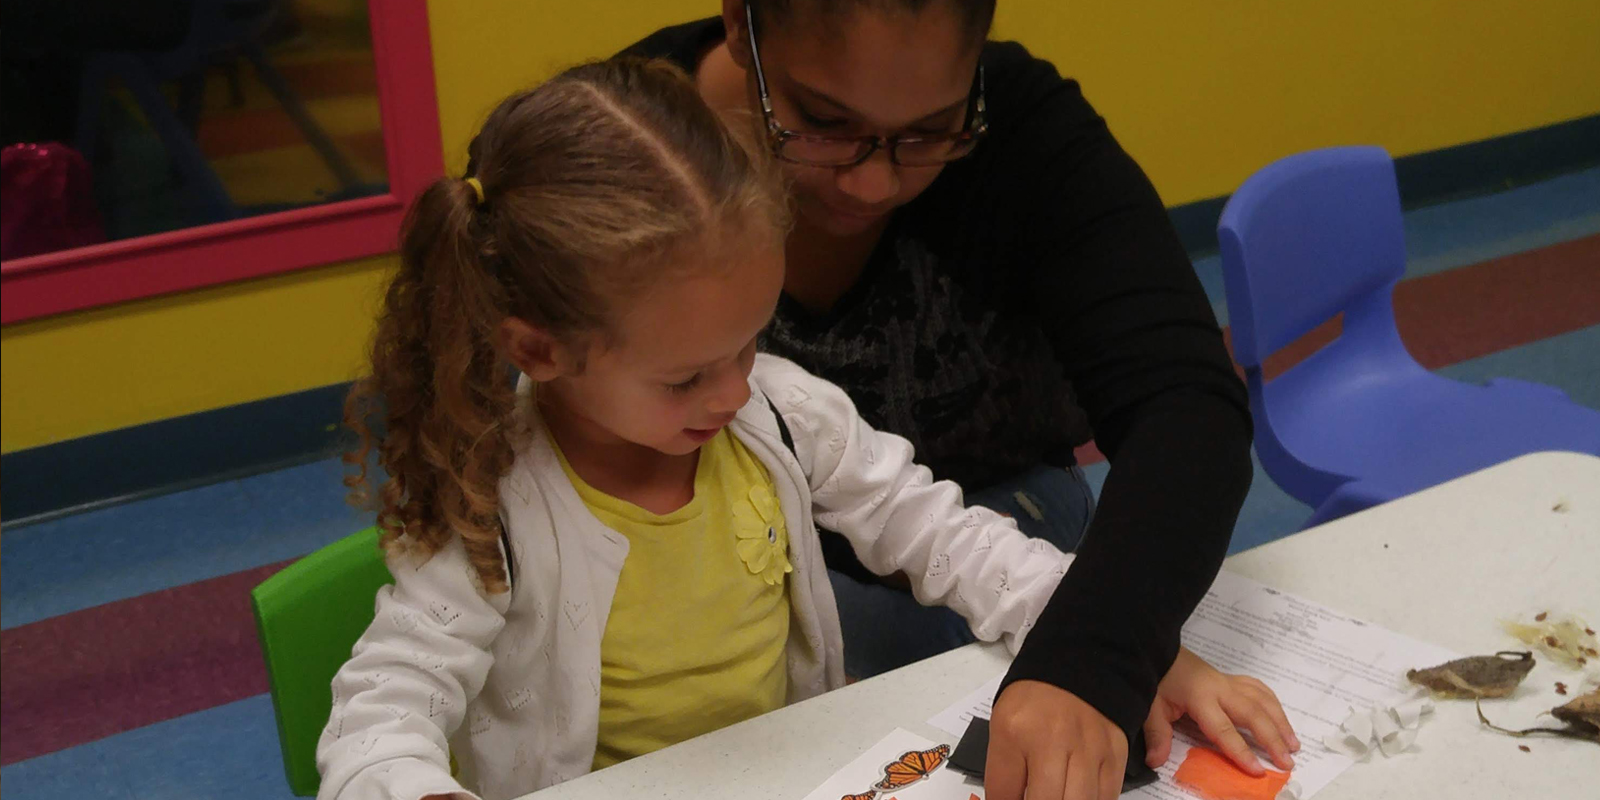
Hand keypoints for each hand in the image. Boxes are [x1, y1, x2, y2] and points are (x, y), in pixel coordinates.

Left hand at [985, 680, 1127, 799]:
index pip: (1004, 794)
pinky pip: (1105, 797)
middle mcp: (1054, 741)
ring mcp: (1088, 749)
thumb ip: (1004, 772)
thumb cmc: (1035, 699)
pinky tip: (1077, 794)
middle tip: (1034, 796)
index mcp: (1016, 731)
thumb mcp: (1003, 725)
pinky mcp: (1115, 755)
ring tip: (1056, 793)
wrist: (1081, 665)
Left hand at [1144, 647, 1299, 774]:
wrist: (1159, 650)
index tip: (1258, 770)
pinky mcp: (1232, 678)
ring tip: (1294, 744)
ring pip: (1262, 700)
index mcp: (1200, 697)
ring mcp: (1229, 681)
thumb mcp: (1150, 707)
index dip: (1241, 751)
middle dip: (1273, 739)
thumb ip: (1157, 734)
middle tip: (1288, 762)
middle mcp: (1221, 688)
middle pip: (1253, 714)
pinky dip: (1274, 703)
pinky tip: (1280, 717)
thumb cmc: (1157, 679)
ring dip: (1280, 722)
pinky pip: (1259, 689)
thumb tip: (1157, 761)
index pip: (1224, 729)